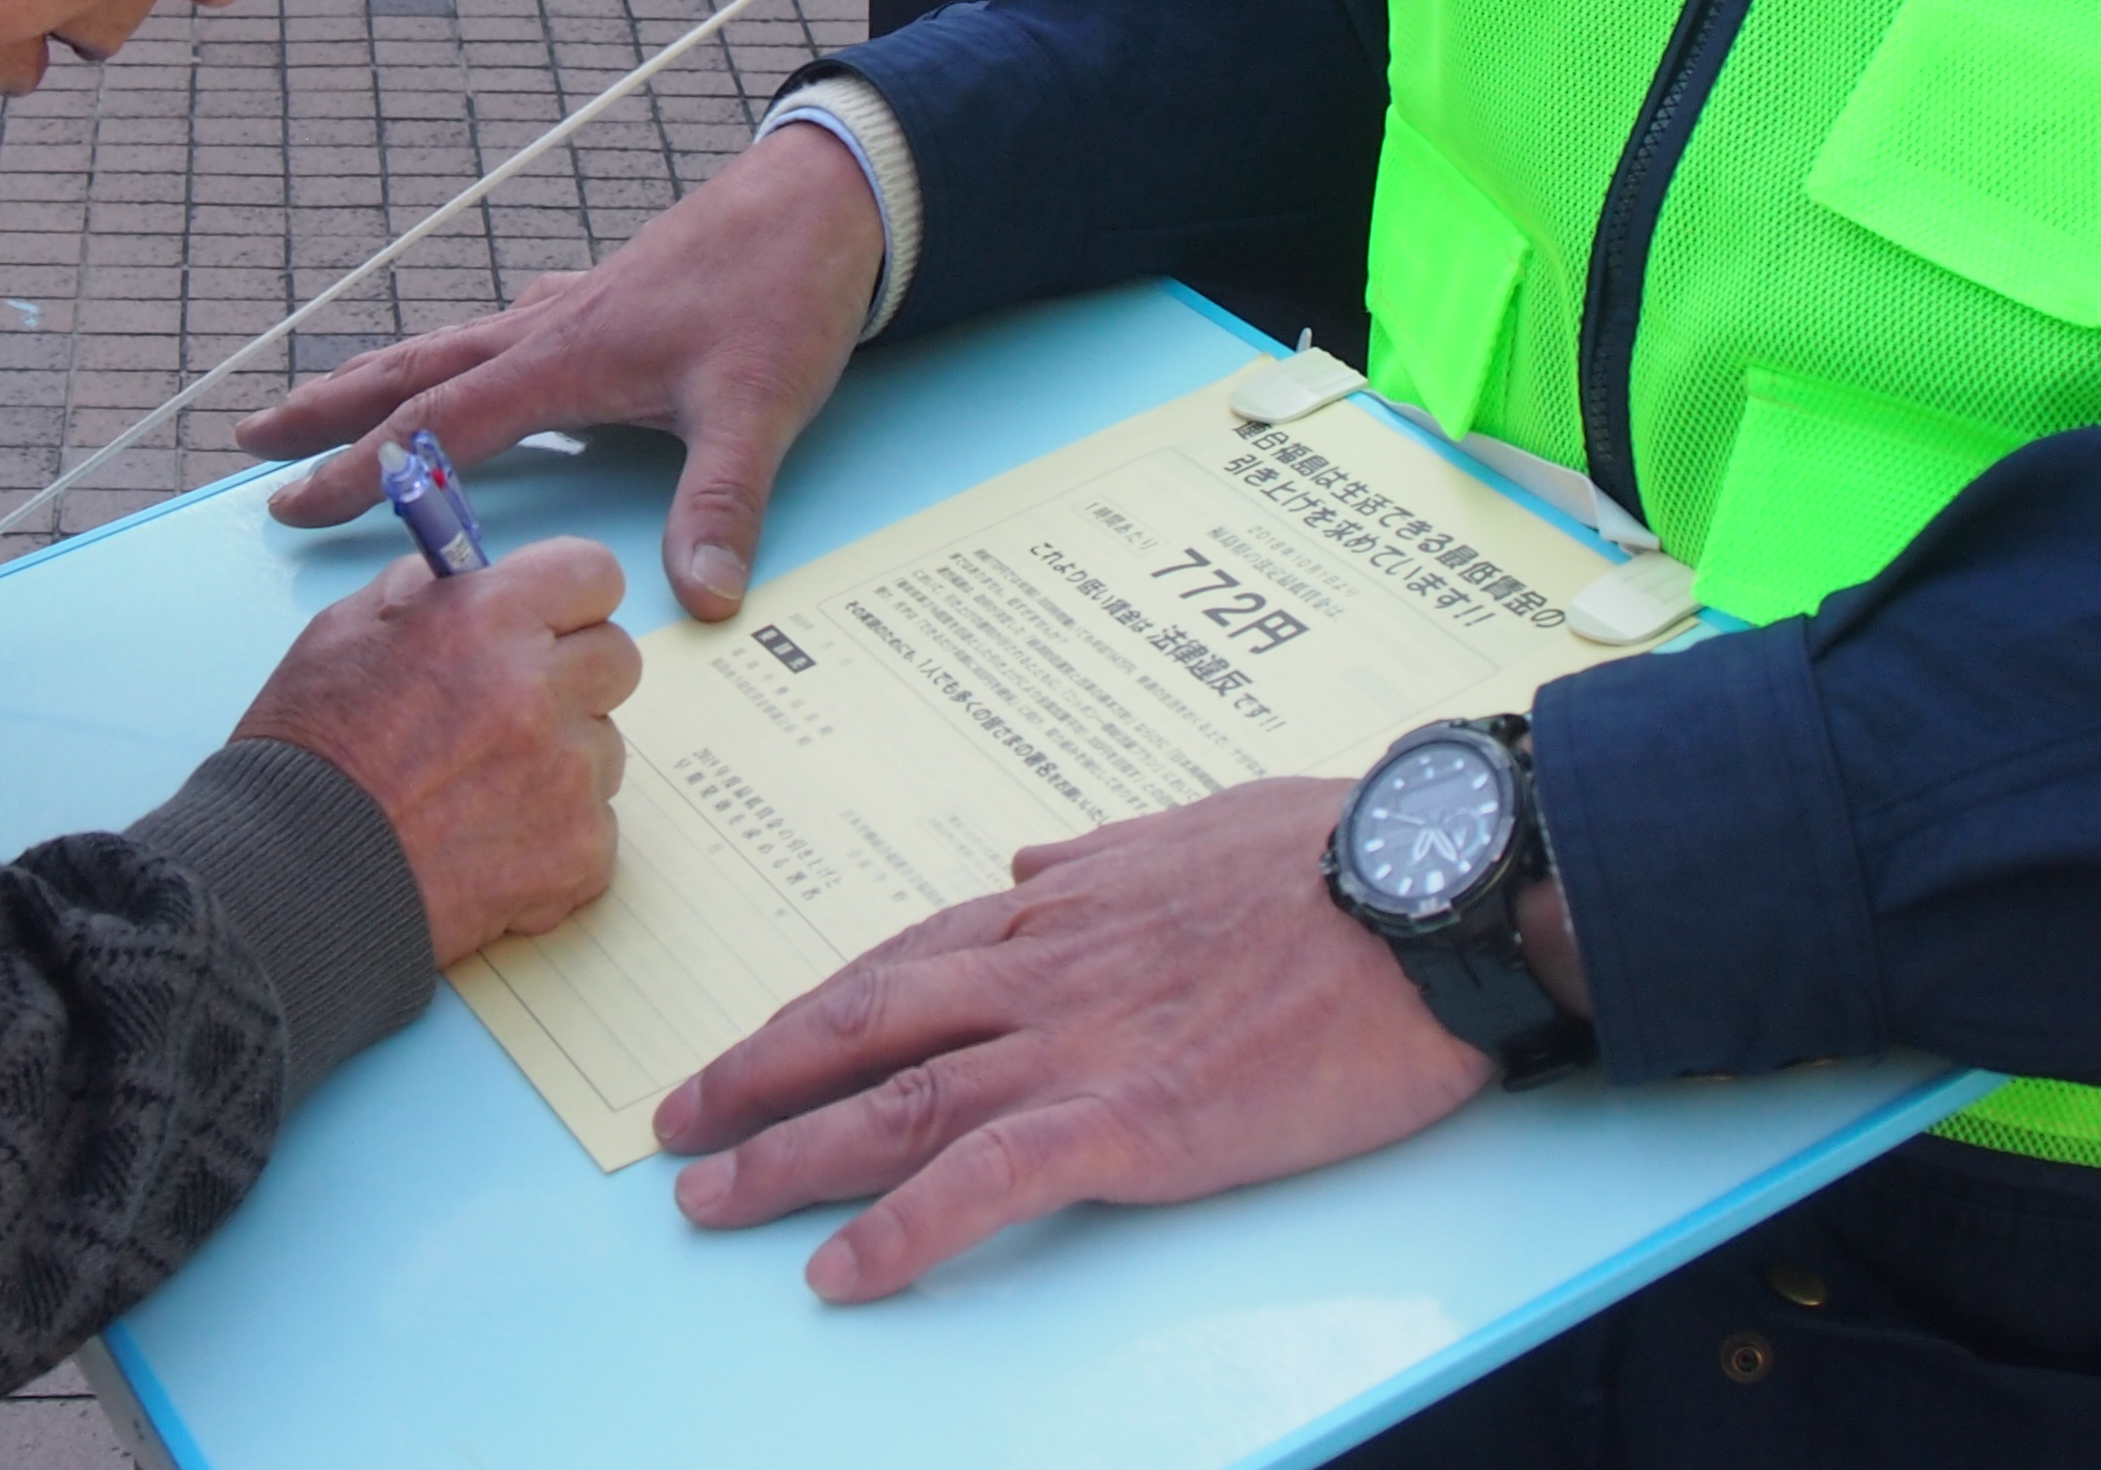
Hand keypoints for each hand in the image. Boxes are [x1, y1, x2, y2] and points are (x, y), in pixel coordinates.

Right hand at [231, 538, 639, 962]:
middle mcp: (540, 689)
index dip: (568, 598)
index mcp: (488, 619)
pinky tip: (490, 844)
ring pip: (606, 747)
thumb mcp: (346, 630)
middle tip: (513, 709)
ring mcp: (567, 776)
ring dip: (562, 761)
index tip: (548, 621)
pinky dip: (554, 837)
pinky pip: (598, 828)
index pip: (593, 574)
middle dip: (572, 678)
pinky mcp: (578, 853)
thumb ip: (428, 591)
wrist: (293, 876)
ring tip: (483, 790)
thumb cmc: (308, 751)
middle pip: (616, 659)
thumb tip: (478, 577)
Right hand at [245, 125, 884, 618]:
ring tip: (327, 401)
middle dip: (326, 407)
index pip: (437, 428)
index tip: (292, 505)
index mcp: (565, 359)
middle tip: (248, 436)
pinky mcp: (609, 295)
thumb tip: (699, 600)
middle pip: (412, 371)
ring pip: (451, 345)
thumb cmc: (785, 290)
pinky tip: (481, 354)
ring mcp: (575, 307)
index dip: (361, 472)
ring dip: (383, 377)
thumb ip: (722, 504)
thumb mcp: (758, 407)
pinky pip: (508, 329)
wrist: (825, 195)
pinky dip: (467, 352)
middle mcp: (551, 328)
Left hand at [653, 779, 1495, 1298]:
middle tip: (672, 1122)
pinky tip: (840, 1274)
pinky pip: (987, 1180)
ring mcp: (1078, 1045)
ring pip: (892, 1102)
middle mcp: (1042, 972)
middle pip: (861, 1025)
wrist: (1429, 889)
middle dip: (754, 1076)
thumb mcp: (1194, 826)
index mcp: (1060, 911)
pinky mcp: (1133, 1118)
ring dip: (783, 1154)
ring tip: (704, 1199)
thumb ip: (1102, 858)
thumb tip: (1032, 867)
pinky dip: (903, 1230)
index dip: (816, 1008)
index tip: (754, 1042)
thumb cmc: (1336, 853)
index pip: (902, 963)